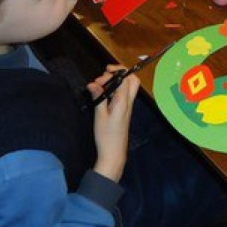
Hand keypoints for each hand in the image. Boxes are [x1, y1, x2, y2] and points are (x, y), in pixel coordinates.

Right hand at [87, 65, 139, 181]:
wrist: (113, 153)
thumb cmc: (106, 136)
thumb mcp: (99, 116)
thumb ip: (98, 97)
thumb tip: (93, 83)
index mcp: (123, 102)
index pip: (125, 79)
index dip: (115, 72)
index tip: (102, 74)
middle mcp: (129, 102)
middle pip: (133, 80)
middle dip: (120, 73)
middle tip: (103, 77)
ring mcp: (128, 106)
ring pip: (129, 87)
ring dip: (118, 81)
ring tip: (101, 85)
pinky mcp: (124, 111)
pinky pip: (124, 94)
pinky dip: (116, 89)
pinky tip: (104, 93)